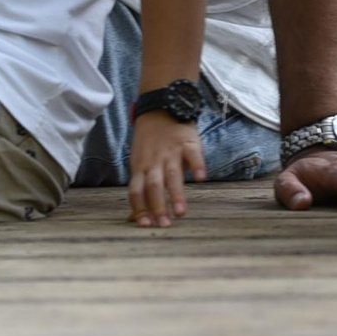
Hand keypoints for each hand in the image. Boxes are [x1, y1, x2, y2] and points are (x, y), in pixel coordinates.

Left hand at [126, 114, 206, 228]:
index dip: (139, 208)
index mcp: (140, 168)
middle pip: (153, 186)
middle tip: (164, 224)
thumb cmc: (150, 144)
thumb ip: (140, 189)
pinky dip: (197, 165)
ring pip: (172, 174)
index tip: (145, 225)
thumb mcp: (140, 164)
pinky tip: (201, 178)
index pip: (136, 191)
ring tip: (181, 212)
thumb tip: (134, 218)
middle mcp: (154, 162)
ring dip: (176, 194)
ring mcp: (170, 152)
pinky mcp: (187, 142)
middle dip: (158, 206)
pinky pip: (192, 154)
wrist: (160, 109)